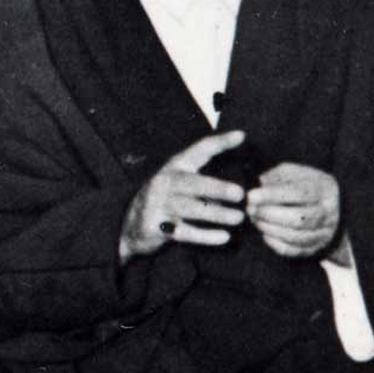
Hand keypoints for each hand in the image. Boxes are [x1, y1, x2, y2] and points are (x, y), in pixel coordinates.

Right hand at [119, 130, 246, 263]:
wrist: (131, 224)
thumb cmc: (167, 198)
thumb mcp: (181, 179)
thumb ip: (206, 172)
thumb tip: (239, 160)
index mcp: (175, 166)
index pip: (199, 149)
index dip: (220, 142)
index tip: (242, 136)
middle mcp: (165, 182)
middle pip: (194, 183)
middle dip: (217, 188)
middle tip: (240, 194)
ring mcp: (158, 204)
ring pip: (190, 208)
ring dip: (216, 214)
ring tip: (238, 218)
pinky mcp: (155, 227)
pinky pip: (184, 232)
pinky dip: (205, 235)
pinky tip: (223, 237)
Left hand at [246, 162, 339, 257]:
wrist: (331, 205)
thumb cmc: (306, 185)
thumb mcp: (295, 172)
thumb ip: (278, 176)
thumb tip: (260, 184)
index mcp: (323, 189)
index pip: (298, 193)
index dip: (272, 195)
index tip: (251, 196)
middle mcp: (327, 213)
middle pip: (298, 219)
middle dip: (269, 214)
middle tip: (251, 209)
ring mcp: (323, 232)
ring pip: (295, 237)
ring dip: (270, 229)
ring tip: (256, 219)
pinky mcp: (315, 247)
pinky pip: (294, 250)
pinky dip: (276, 244)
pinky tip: (265, 233)